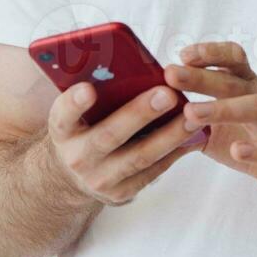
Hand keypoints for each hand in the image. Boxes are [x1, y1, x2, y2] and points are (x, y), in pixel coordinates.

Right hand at [42, 81, 207, 205]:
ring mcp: (100, 179)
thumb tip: (123, 63)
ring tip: (192, 115)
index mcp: (62, 130)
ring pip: (140, 156)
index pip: (63, 115)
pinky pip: (153, 171)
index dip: (74, 103)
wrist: (73, 176)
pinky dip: (175, 152)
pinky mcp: (122, 193)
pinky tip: (193, 135)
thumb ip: (93, 91)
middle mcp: (78, 157)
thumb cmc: (83, 129)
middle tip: (166, 94)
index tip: (88, 88)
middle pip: (110, 135)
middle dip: (140, 114)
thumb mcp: (76, 113)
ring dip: (169, 135)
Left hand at [164, 43, 256, 203]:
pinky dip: (255, 149)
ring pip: (255, 108)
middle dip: (201, 77)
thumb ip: (186, 115)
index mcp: (246, 86)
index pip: (233, 58)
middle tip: (171, 74)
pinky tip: (236, 151)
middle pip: (233, 81)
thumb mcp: (217, 123)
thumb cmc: (250, 136)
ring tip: (191, 113)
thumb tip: (144, 111)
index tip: (183, 54)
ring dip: (222, 108)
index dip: (210, 53)